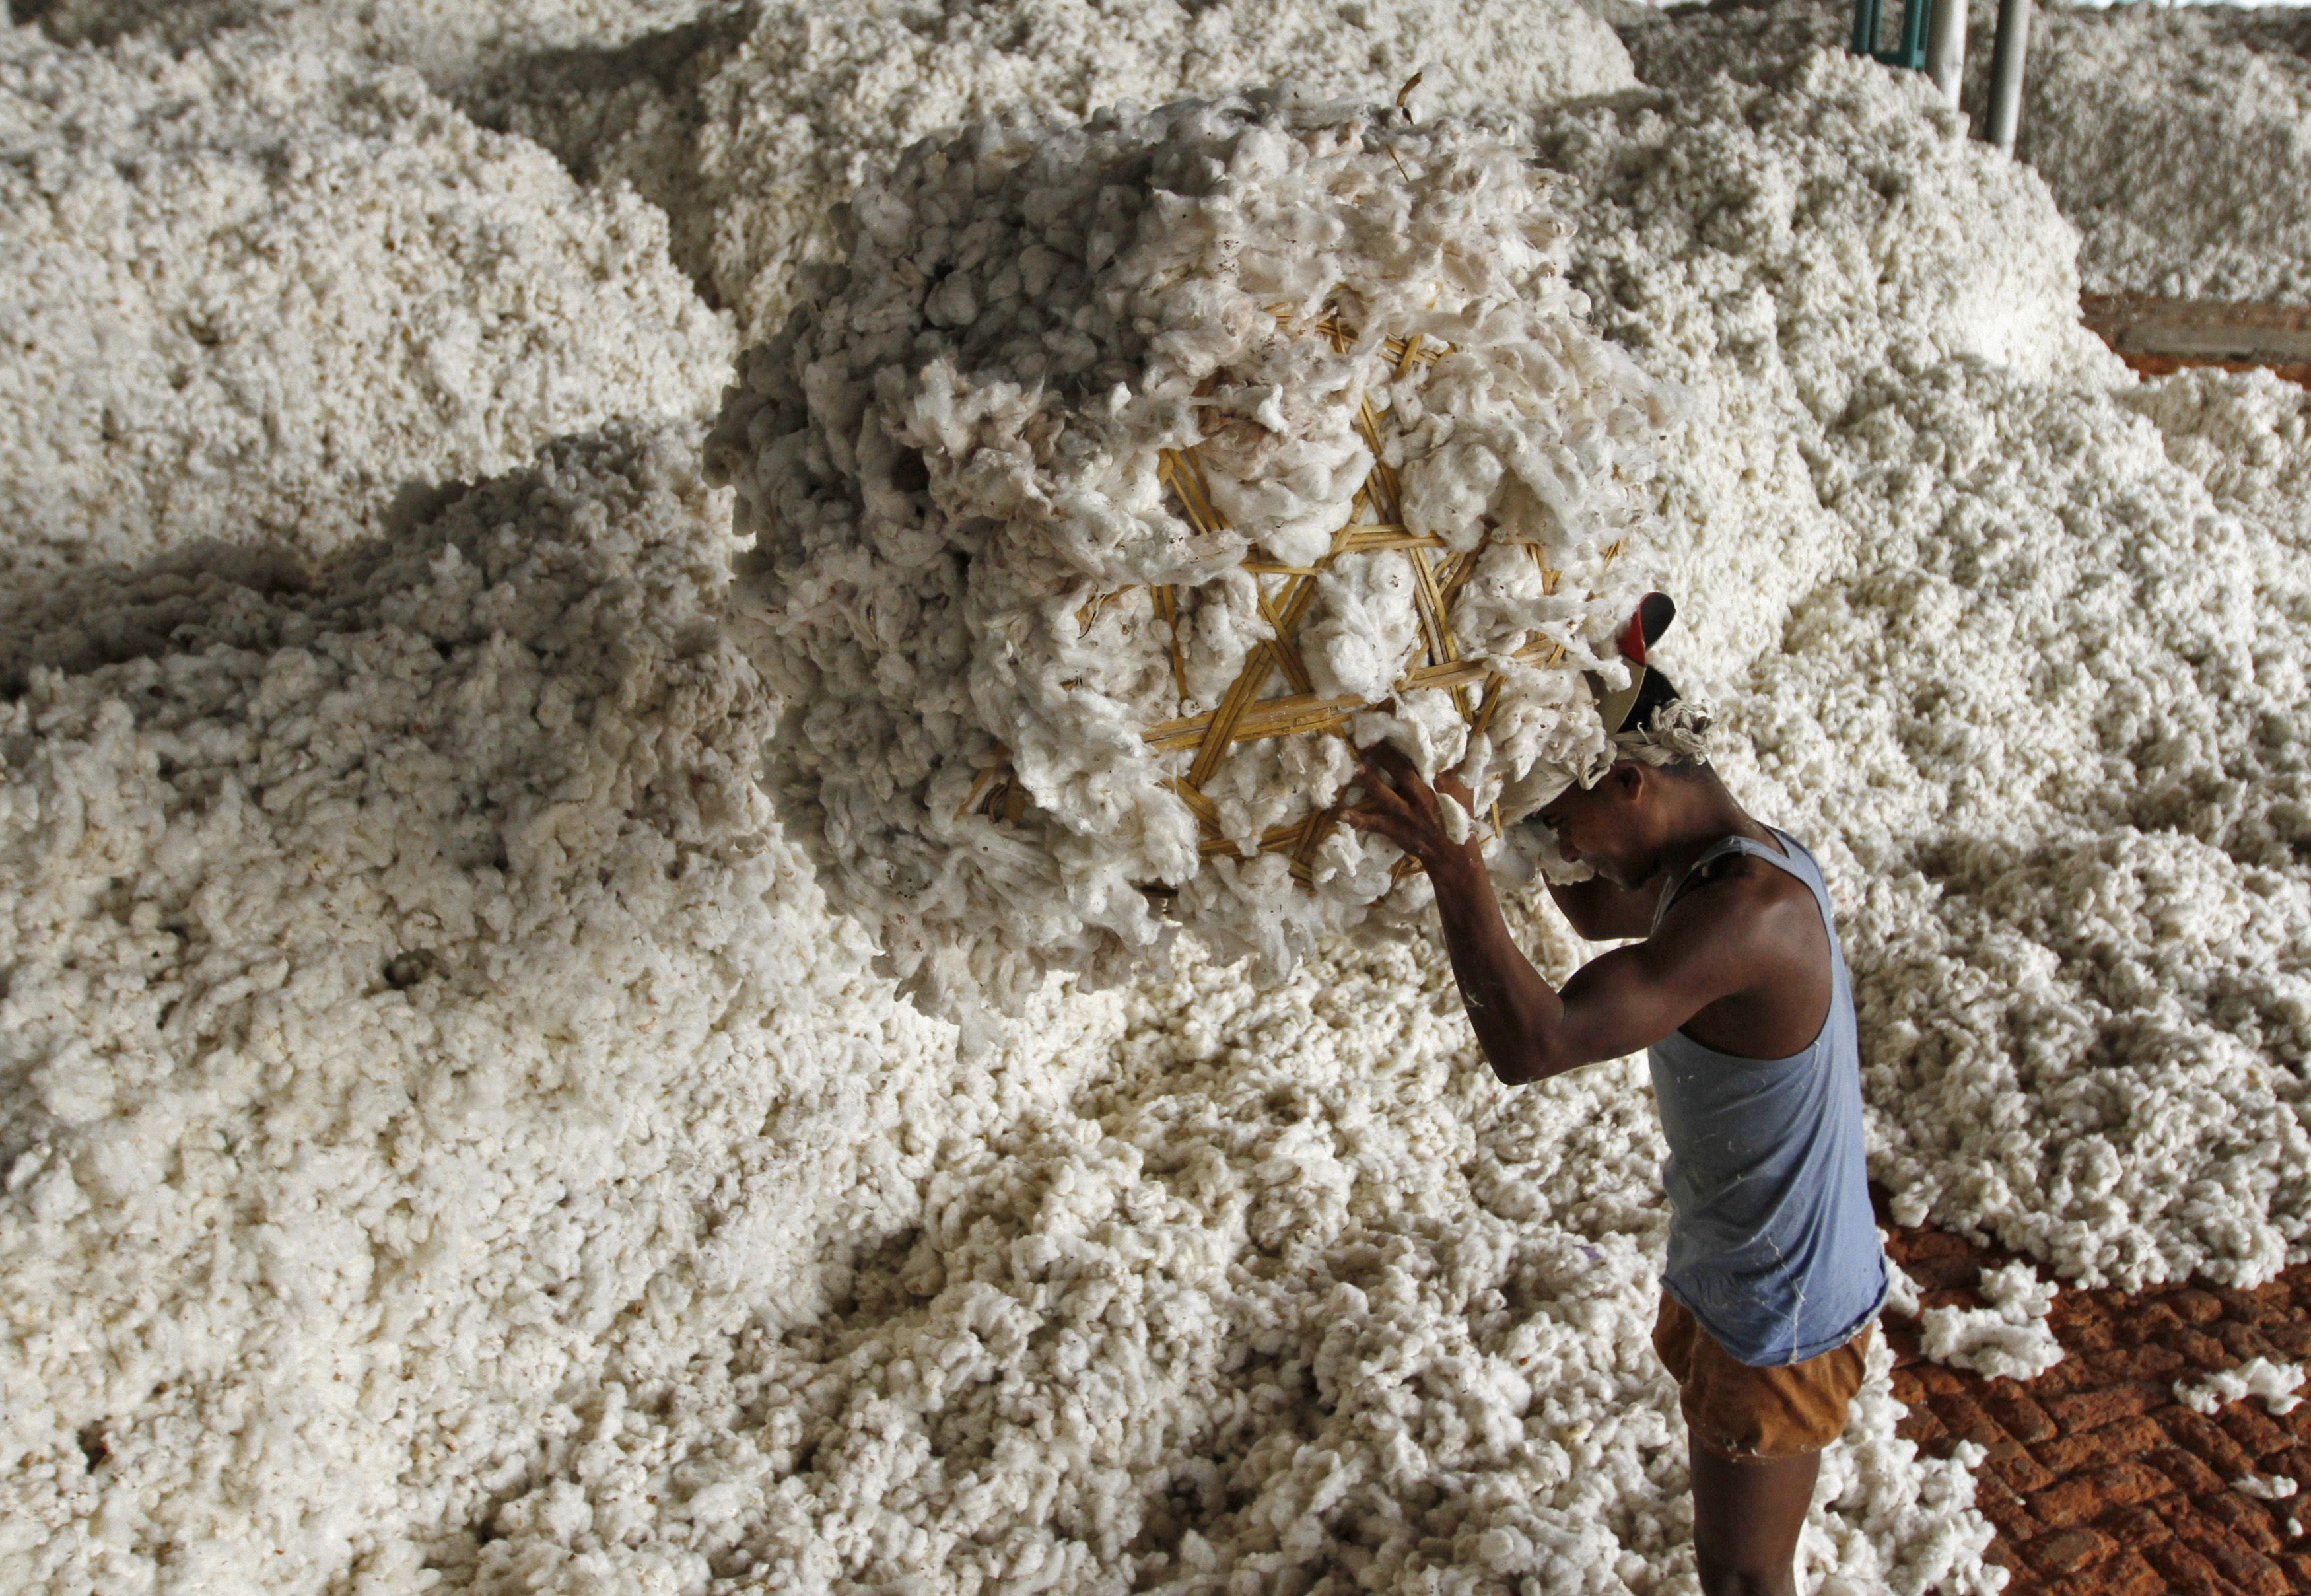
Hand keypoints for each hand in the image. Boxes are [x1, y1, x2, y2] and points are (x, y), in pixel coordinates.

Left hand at [1340, 743, 1484, 883]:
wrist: (1455, 856)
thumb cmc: (1459, 820)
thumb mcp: (1466, 790)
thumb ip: (1462, 767)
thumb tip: (1469, 739)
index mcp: (1441, 785)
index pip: (1426, 758)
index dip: (1411, 741)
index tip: (1396, 724)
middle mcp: (1423, 797)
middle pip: (1402, 771)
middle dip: (1384, 754)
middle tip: (1366, 739)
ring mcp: (1409, 815)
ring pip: (1386, 796)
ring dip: (1370, 782)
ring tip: (1355, 768)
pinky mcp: (1398, 831)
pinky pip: (1376, 825)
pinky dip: (1359, 820)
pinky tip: (1341, 814)